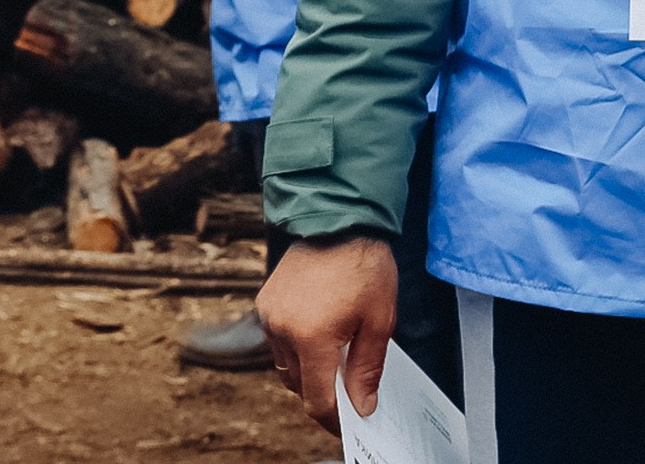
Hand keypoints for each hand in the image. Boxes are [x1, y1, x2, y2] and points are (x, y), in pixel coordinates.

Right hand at [259, 236, 396, 433]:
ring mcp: (270, 317)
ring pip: (285, 365)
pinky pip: (278, 341)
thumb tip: (362, 405)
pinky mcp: (265, 304)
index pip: (317, 399)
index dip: (334, 418)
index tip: (350, 424)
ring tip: (338, 356)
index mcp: (312, 337)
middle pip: (299, 384)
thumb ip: (367, 368)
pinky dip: (297, 346)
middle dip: (323, 392)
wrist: (340, 219)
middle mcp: (283, 331)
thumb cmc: (364, 266)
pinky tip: (321, 333)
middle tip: (350, 388)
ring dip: (308, 369)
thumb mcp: (379, 320)